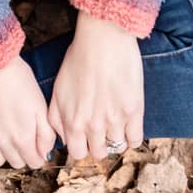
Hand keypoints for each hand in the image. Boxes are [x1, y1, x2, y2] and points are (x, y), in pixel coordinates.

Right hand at [0, 55, 55, 168]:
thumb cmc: (18, 81)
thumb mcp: (41, 106)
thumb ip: (46, 134)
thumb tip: (46, 153)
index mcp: (23, 138)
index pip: (34, 162)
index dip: (38, 155)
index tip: (37, 146)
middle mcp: (4, 143)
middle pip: (17, 163)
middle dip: (23, 155)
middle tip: (23, 139)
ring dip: (3, 155)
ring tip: (6, 142)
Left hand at [48, 10, 144, 160]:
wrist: (102, 38)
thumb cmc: (78, 60)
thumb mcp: (58, 92)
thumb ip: (57, 119)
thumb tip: (63, 139)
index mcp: (73, 122)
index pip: (78, 153)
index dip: (82, 146)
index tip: (87, 138)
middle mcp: (93, 126)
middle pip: (98, 153)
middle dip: (99, 144)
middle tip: (103, 131)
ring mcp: (114, 120)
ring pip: (117, 147)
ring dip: (116, 139)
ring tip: (117, 125)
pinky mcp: (133, 111)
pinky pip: (135, 139)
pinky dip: (132, 137)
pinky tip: (129, 126)